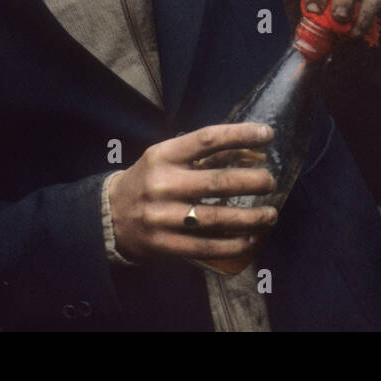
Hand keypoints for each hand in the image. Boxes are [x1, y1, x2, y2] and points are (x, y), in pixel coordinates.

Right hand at [108, 123, 278, 263]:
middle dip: (252, 182)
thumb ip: (203, 155)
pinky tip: (250, 239)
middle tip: (270, 182)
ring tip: (271, 214)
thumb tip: (249, 148)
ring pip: (216, 218)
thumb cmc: (149, 179)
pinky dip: (233, 244)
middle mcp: (163, 184)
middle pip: (217, 182)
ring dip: (250, 217)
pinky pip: (206, 246)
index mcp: (164, 155)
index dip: (240, 134)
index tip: (267, 134)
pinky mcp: (164, 244)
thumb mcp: (167, 158)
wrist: (110, 215)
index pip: (207, 139)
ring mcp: (162, 216)